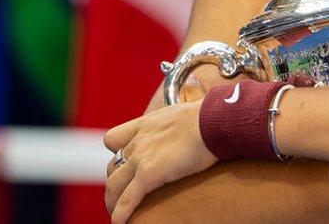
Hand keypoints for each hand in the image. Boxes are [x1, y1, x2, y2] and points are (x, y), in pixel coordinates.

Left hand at [104, 101, 217, 223]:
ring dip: (113, 200)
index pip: (114, 138)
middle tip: (125, 194)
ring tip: (118, 212)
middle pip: (113, 166)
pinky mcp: (149, 173)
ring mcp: (141, 157)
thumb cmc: (211, 116)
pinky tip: (121, 223)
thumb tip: (199, 131)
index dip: (118, 152)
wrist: (215, 120)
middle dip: (116, 181)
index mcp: (147, 124)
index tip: (128, 163)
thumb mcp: (188, 115)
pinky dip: (121, 213)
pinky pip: (128, 198)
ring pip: (114, 185)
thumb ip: (182, 125)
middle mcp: (139, 140)